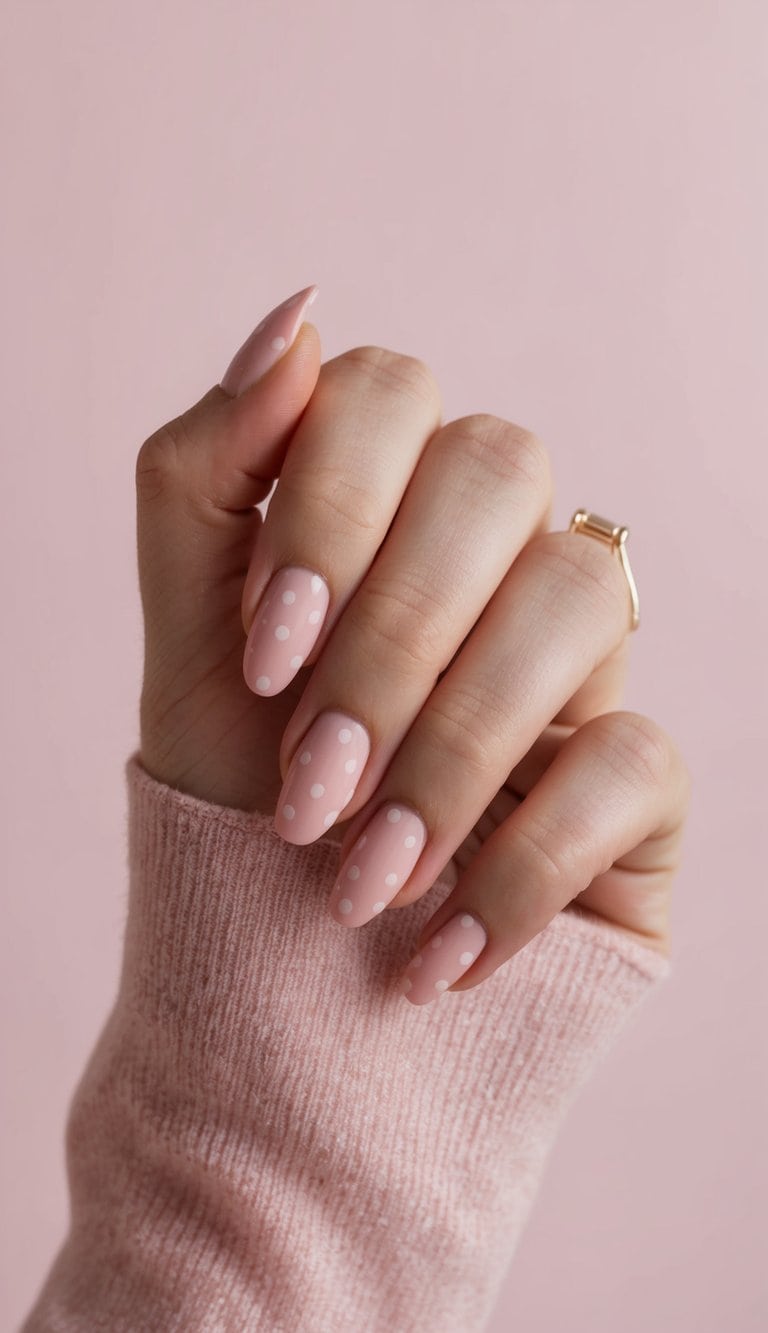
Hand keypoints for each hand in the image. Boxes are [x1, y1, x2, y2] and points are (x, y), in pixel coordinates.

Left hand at [136, 285, 688, 1004]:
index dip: (328, 506)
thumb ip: (205, 476)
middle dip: (388, 636)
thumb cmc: (240, 795)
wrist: (289, 976)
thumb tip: (294, 313)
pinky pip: (633, 759)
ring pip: (573, 600)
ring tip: (361, 878)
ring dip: (450, 751)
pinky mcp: (638, 774)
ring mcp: (578, 657)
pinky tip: (440, 947)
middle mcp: (496, 552)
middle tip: (308, 782)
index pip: (391, 393)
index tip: (269, 654)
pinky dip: (520, 865)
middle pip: (499, 469)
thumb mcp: (187, 640)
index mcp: (387, 500)